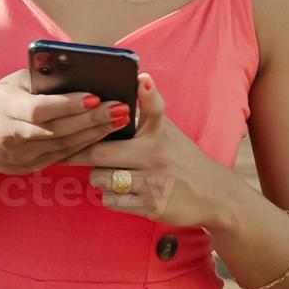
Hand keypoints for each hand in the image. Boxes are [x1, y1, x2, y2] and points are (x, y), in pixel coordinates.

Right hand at [0, 67, 131, 176]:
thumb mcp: (9, 85)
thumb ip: (39, 79)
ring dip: (95, 133)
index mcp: (6, 110)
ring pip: (65, 146)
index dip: (69, 105)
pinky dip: (84, 145)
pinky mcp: (30, 167)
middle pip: (59, 129)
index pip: (41, 109)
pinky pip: (62, 156)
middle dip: (93, 119)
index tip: (95, 97)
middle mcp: (13, 136)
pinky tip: (104, 134)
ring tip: (120, 119)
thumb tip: (75, 71)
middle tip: (121, 108)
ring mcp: (22, 156)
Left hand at [59, 72, 241, 228]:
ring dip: (99, 177)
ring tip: (108, 173)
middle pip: (100, 153)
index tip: (143, 80)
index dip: (147, 92)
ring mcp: (154, 183)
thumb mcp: (167, 131)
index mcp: (159, 132)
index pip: (153, 107)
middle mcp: (157, 155)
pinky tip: (121, 191)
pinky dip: (110, 197)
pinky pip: (111, 201)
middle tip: (75, 151)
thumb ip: (146, 110)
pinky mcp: (151, 208)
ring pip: (101, 179)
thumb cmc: (181, 157)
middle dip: (83, 153)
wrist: (214, 195)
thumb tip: (134, 81)